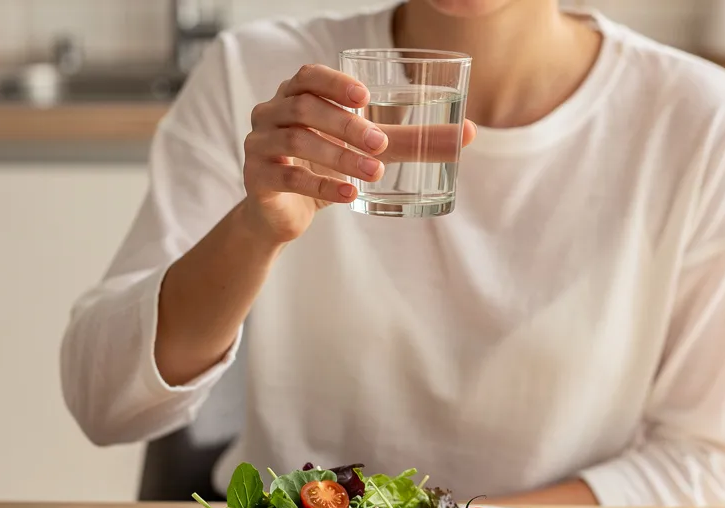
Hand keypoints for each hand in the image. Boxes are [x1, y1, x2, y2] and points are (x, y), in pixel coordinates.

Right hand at [240, 63, 476, 243]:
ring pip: (296, 142)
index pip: (309, 76)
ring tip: (373, 172)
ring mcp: (259, 145)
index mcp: (295, 95)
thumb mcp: (368, 149)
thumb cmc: (325, 166)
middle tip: (381, 144)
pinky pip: (286, 178)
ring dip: (339, 157)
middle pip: (305, 108)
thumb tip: (469, 134)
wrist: (281, 213)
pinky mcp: (256, 178)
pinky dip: (320, 186)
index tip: (366, 96)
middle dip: (346, 125)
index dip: (335, 82)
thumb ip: (411, 140)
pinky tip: (348, 195)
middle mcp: (271, 113)